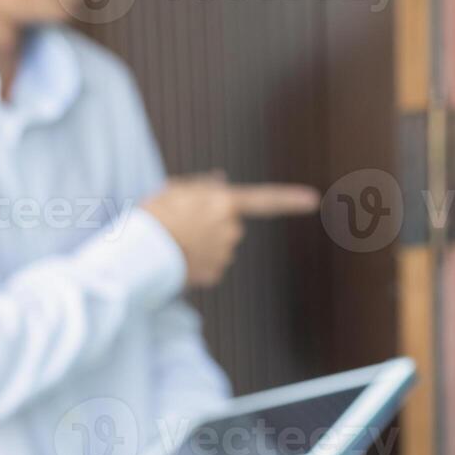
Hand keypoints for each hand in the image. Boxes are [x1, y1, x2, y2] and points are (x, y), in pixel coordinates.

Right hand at [141, 174, 319, 287]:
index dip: (289, 199)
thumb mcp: (175, 189)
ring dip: (203, 244)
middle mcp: (230, 230)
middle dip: (213, 224)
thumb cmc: (155, 214)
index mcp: (224, 203)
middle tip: (182, 221)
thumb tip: (221, 180)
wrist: (140, 250)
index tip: (313, 199)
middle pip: (230, 225)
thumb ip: (203, 186)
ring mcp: (224, 255)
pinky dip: (197, 262)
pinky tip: (179, 258)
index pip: (265, 200)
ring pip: (219, 247)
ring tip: (176, 240)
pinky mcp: (214, 274)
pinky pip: (210, 265)